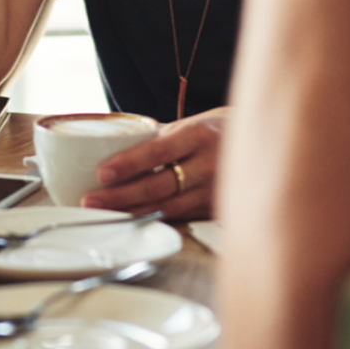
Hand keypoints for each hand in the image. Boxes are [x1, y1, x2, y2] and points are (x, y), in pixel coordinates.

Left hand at [83, 109, 224, 220]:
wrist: (259, 145)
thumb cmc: (214, 132)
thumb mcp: (189, 125)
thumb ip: (158, 140)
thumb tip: (113, 149)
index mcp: (198, 135)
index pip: (158, 151)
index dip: (129, 163)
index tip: (102, 172)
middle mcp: (208, 164)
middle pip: (159, 186)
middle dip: (121, 196)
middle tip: (90, 200)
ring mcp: (214, 191)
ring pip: (167, 207)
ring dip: (132, 213)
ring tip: (103, 214)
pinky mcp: (215, 210)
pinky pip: (180, 218)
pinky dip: (154, 220)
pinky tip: (132, 222)